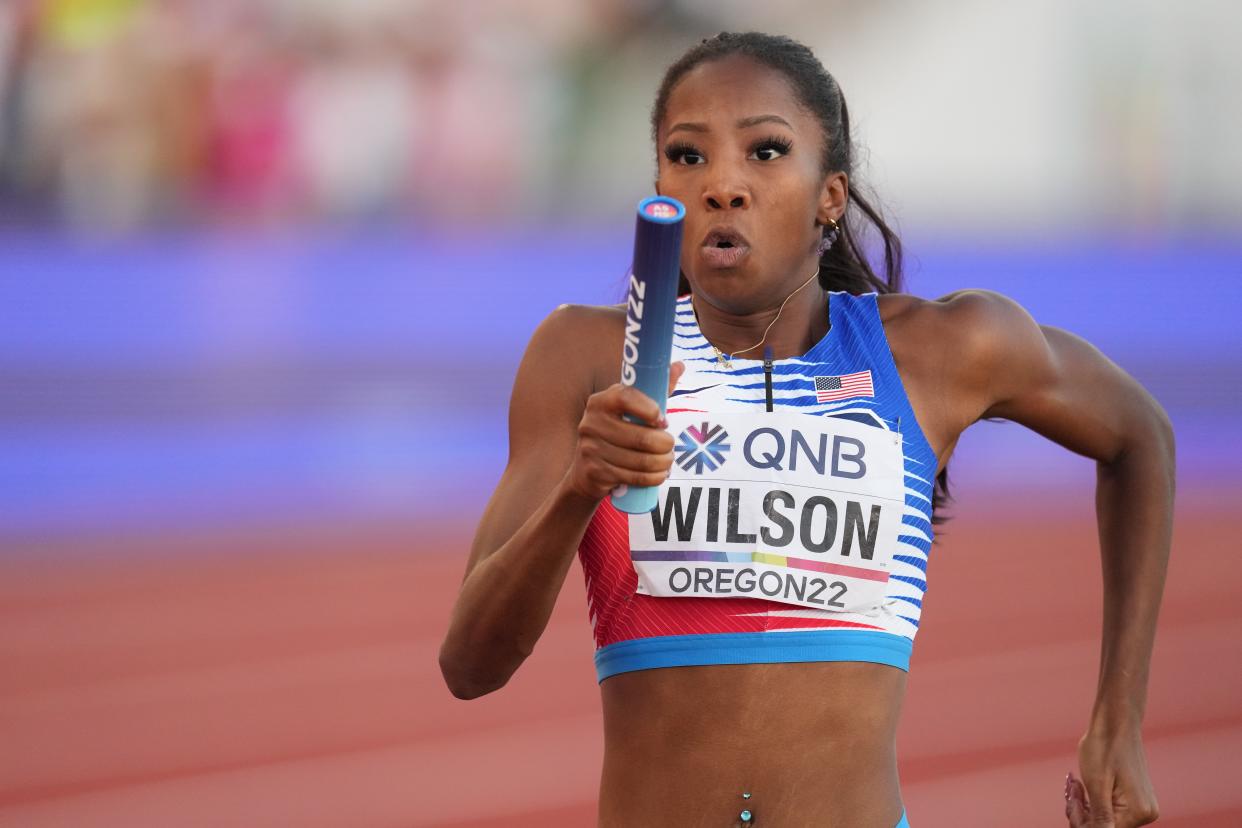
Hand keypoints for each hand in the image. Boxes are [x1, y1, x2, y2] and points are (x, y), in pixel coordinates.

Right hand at [565, 361, 684, 500]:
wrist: (587, 472)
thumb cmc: (617, 434)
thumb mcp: (631, 411)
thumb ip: (655, 390)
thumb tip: (678, 366)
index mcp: (600, 401)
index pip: (625, 396)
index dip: (649, 408)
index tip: (663, 420)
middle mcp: (591, 422)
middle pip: (640, 436)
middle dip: (665, 444)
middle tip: (671, 446)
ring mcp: (590, 448)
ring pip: (640, 460)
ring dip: (662, 463)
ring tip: (668, 461)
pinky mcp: (595, 472)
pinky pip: (633, 477)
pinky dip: (653, 477)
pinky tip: (660, 474)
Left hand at [1065, 725, 1159, 825]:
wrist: (1115, 722)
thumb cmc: (1104, 747)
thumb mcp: (1096, 784)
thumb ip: (1100, 815)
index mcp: (1138, 812)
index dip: (1081, 820)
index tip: (1070, 797)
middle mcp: (1145, 813)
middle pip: (1103, 826)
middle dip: (1081, 811)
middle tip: (1071, 787)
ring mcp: (1141, 806)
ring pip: (1103, 817)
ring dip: (1084, 804)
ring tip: (1075, 782)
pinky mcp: (1134, 798)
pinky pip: (1108, 808)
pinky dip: (1092, 798)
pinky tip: (1082, 784)